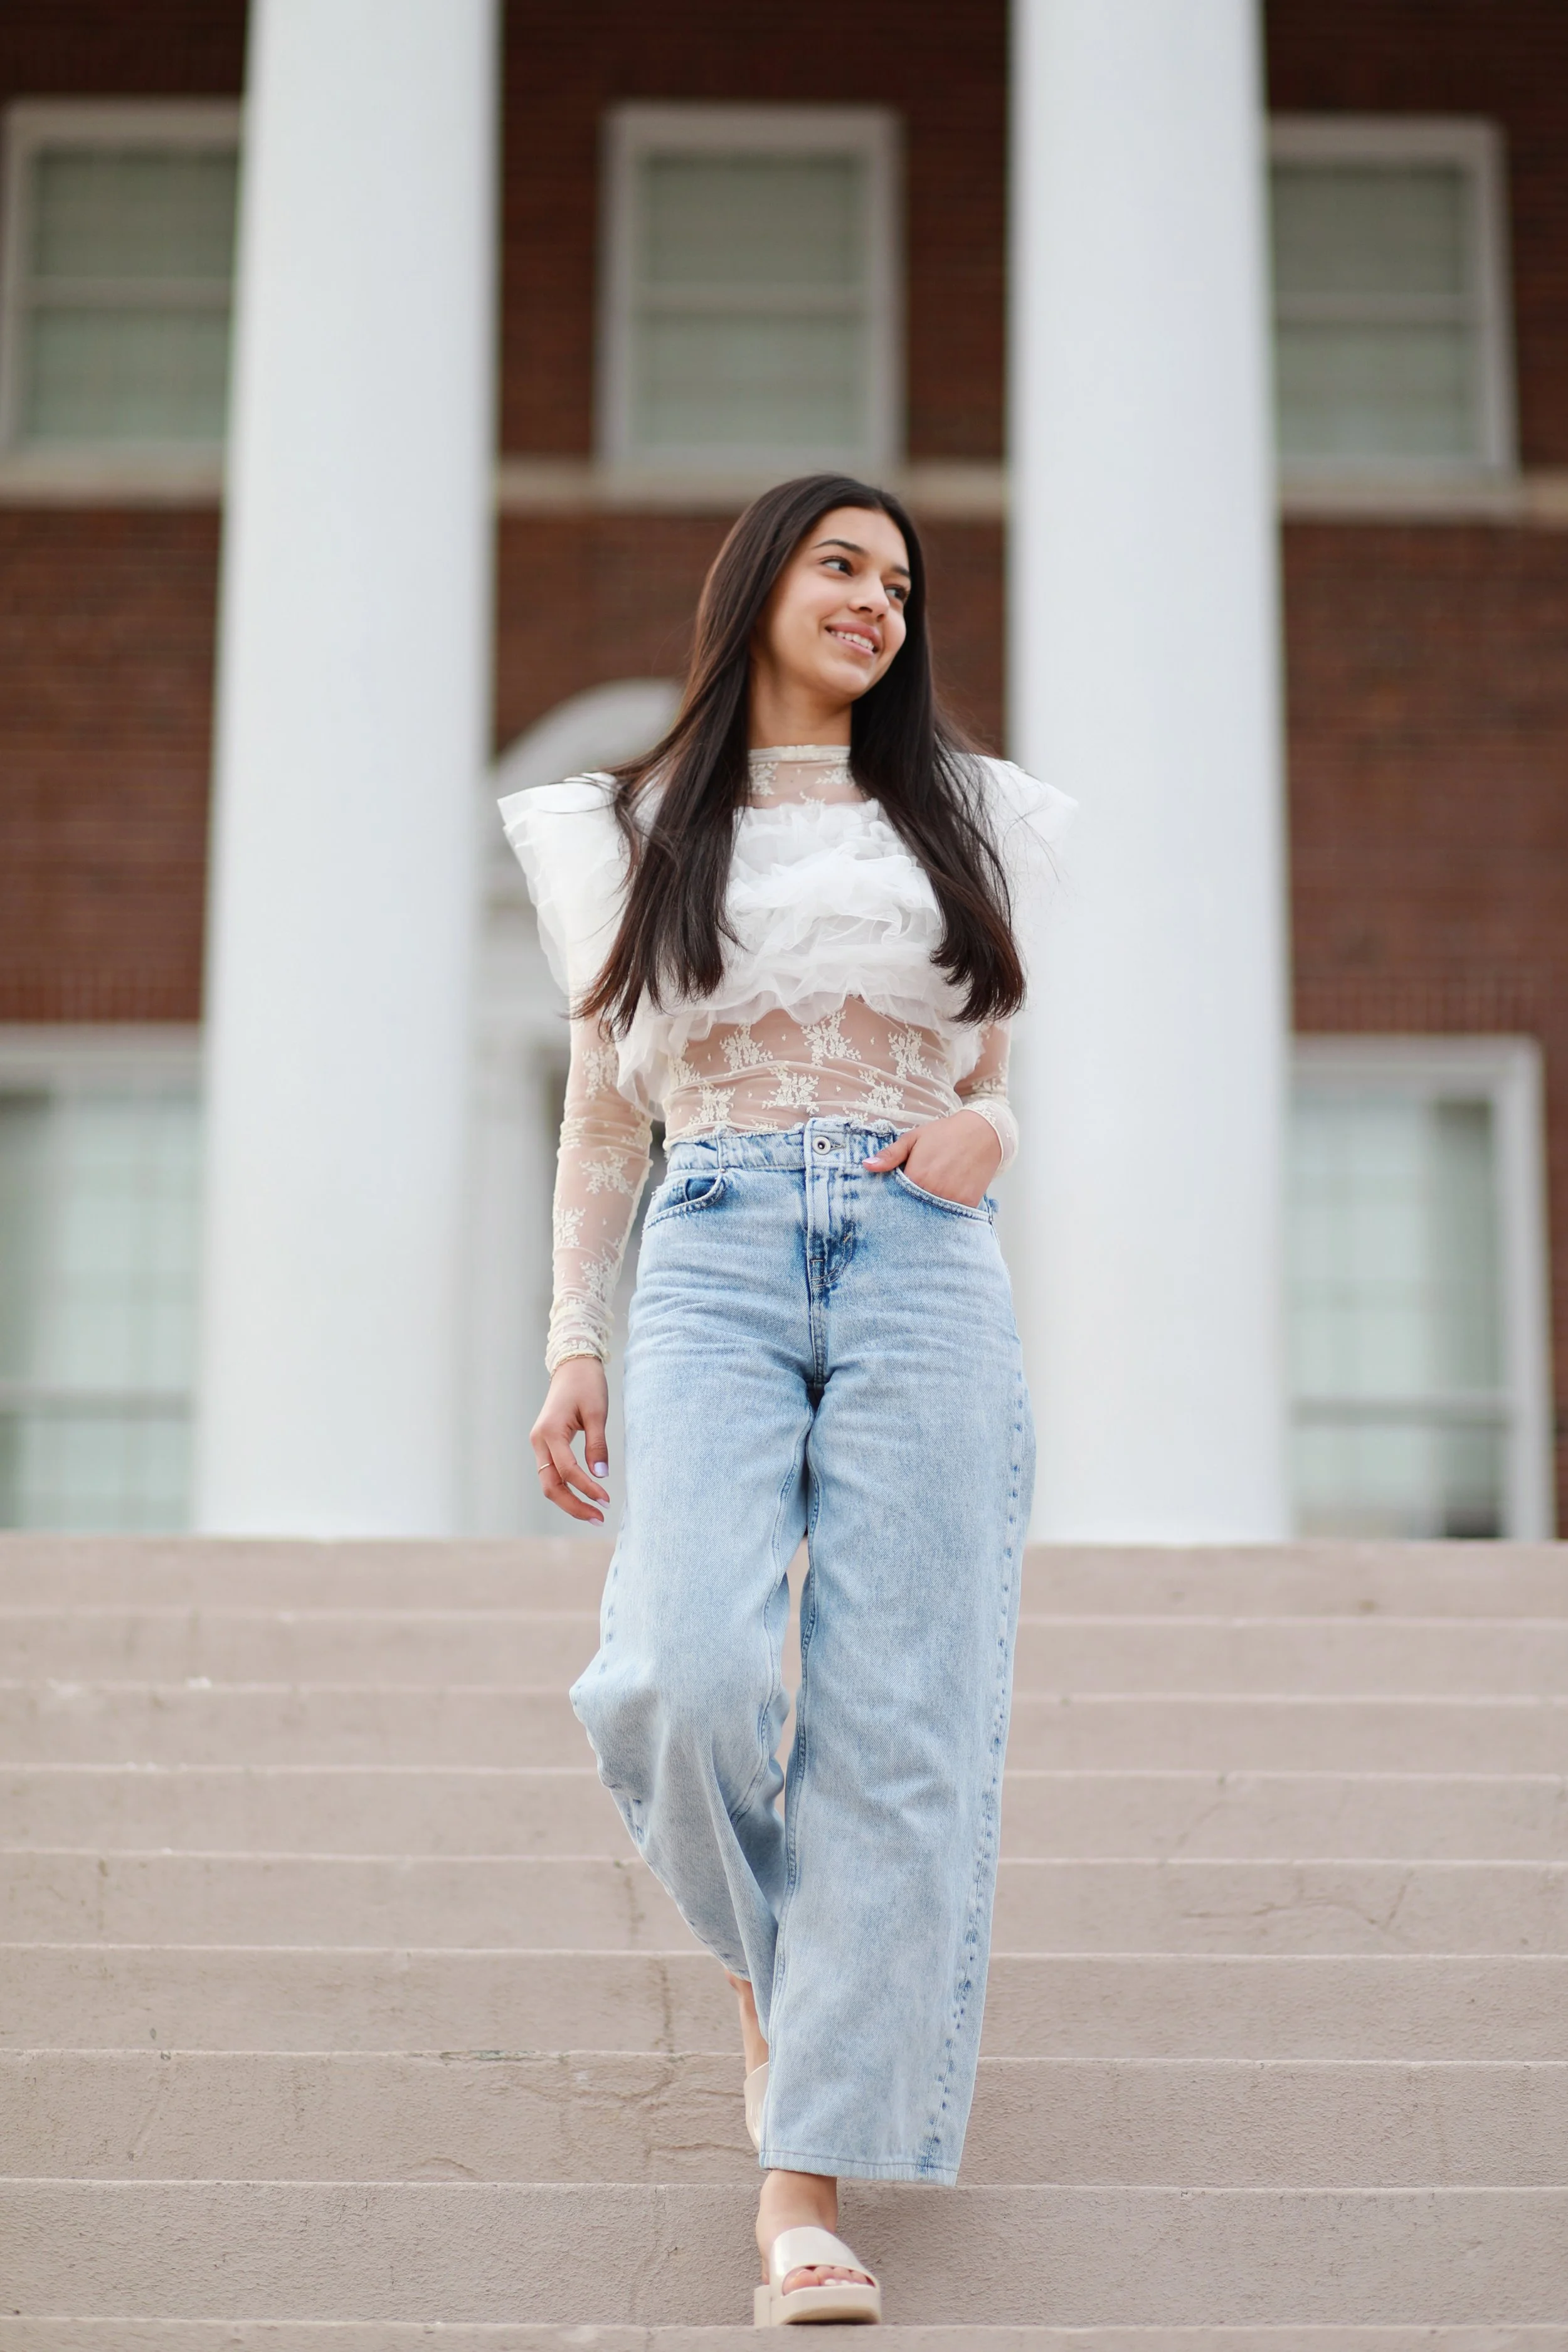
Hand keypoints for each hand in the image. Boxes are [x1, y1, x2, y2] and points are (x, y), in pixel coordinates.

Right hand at [530, 1357, 610, 1522]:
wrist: (572, 1366)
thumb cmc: (587, 1385)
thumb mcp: (597, 1413)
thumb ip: (597, 1445)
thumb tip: (601, 1475)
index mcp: (550, 1432)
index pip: (568, 1471)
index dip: (587, 1489)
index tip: (607, 1501)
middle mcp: (539, 1441)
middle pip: (550, 1485)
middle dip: (574, 1506)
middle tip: (599, 1518)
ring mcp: (539, 1443)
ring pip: (549, 1483)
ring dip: (569, 1501)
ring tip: (594, 1513)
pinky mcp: (545, 1445)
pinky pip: (552, 1473)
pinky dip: (566, 1488)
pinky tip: (584, 1497)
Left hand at [862, 1109, 1001, 1206]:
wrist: (984, 1133)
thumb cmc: (945, 1134)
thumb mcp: (914, 1138)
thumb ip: (890, 1155)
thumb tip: (866, 1166)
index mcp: (916, 1176)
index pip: (894, 1199)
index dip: (890, 1200)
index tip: (889, 1199)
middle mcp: (933, 1192)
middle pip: (911, 1212)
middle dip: (906, 1211)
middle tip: (904, 1207)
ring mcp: (952, 1201)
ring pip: (930, 1217)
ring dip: (924, 1215)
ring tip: (922, 1206)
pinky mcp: (967, 1206)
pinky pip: (950, 1217)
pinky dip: (943, 1215)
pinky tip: (939, 1207)